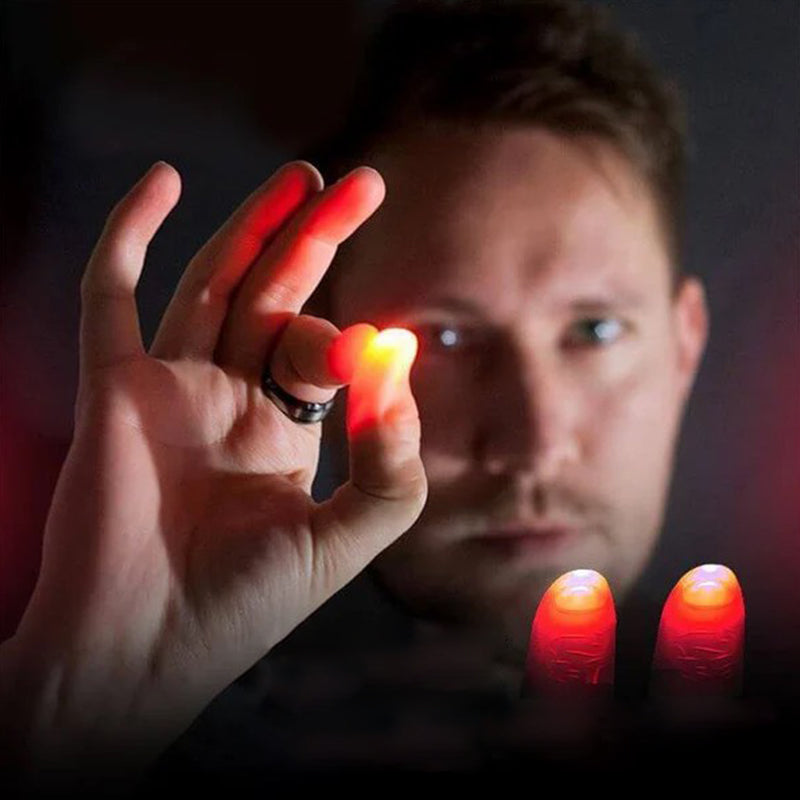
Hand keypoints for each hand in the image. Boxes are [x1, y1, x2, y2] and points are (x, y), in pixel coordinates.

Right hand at [0, 160, 426, 776]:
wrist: (139, 658)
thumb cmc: (242, 611)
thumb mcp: (347, 541)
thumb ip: (391, 458)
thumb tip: (396, 351)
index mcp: (284, 431)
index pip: (325, 353)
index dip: (354, 340)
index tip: (380, 348)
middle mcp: (229, 400)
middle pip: (276, 297)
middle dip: (317, 238)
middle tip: (363, 182)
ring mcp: (169, 388)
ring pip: (212, 283)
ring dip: (253, 226)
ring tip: (303, 176)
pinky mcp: (112, 388)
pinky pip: (111, 295)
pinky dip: (129, 235)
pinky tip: (162, 180)